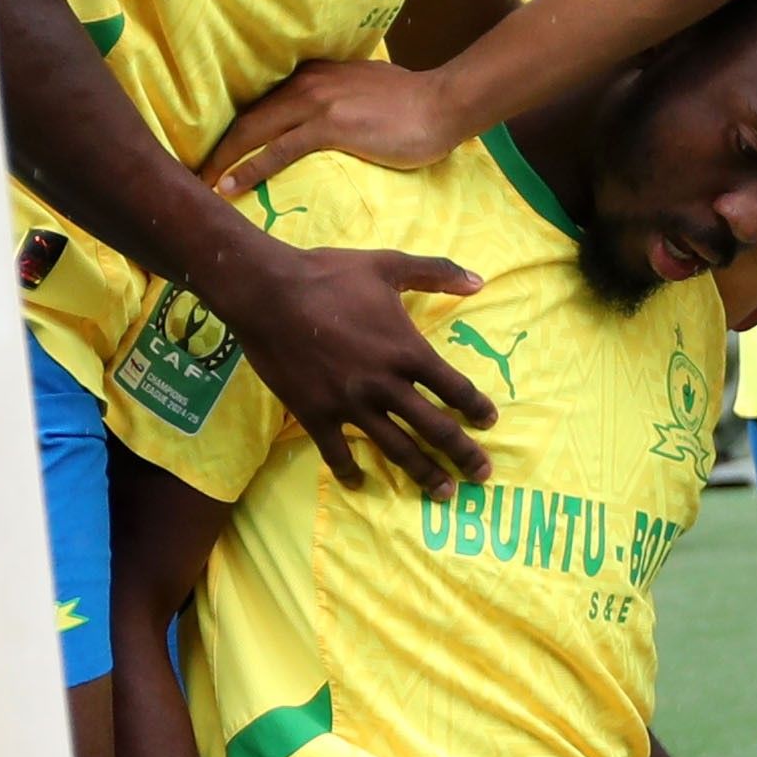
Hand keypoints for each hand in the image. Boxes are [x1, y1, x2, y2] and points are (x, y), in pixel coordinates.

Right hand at [191, 231, 497, 493]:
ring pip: (396, 449)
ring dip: (423, 473)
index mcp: (407, 350)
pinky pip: (337, 452)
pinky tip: (359, 483)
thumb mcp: (389, 265)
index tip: (488, 423)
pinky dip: (350, 471)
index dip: (476, 408)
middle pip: (434, 428)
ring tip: (443, 492)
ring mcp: (350, 404)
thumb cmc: (330, 275)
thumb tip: (479, 281)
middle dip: (463, 454)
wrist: (268, 292)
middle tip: (483, 475)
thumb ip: (436, 272)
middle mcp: (385, 385)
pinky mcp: (315, 415)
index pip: (454, 388)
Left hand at [207, 59, 468, 195]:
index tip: (210, 152)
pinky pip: (278, 150)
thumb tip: (327, 119)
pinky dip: (249, 168)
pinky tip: (229, 185)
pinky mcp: (330, 125)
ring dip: (222, 159)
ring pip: (254, 131)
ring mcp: (317, 102)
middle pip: (247, 116)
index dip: (232, 128)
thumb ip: (337, 98)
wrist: (445, 102)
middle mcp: (306, 83)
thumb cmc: (413, 102)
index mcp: (312, 75)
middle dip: (214, 146)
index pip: (261, 102)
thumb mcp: (364, 90)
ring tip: (198, 183)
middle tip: (189, 172)